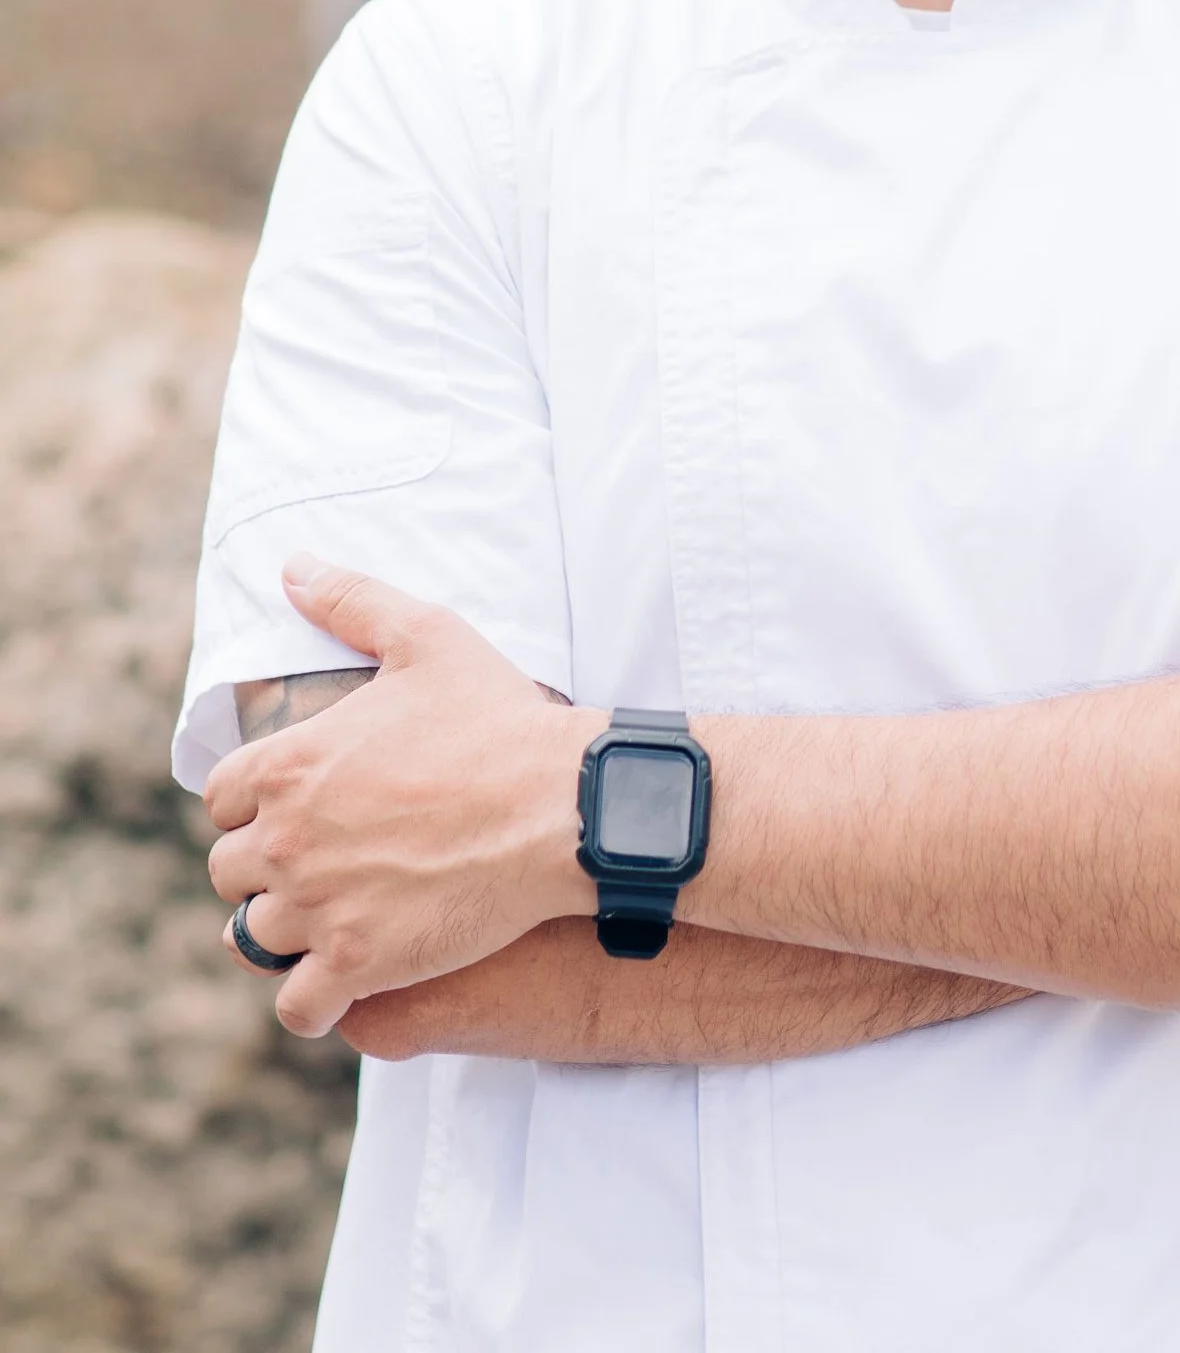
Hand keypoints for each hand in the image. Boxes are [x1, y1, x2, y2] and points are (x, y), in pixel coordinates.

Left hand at [204, 556, 596, 1038]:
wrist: (564, 805)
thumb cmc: (499, 718)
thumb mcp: (428, 638)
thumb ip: (352, 601)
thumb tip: (294, 566)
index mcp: (290, 763)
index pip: (221, 798)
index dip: (255, 803)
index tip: (297, 809)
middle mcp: (288, 838)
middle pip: (229, 871)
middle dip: (267, 868)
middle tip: (322, 865)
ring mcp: (319, 906)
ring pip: (256, 939)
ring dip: (286, 932)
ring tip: (330, 921)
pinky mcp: (359, 963)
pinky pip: (299, 1006)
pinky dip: (313, 1000)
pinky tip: (344, 980)